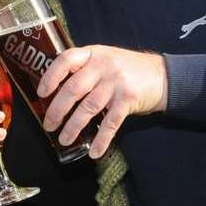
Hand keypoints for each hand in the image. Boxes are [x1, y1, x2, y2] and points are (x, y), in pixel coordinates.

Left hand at [38, 45, 167, 158]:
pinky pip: (110, 123)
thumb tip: (56, 90)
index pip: (66, 60)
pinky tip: (94, 151)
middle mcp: (102, 66)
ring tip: (64, 139)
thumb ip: (84, 68)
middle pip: (73, 89)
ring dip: (74, 126)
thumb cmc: (127, 69)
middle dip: (57, 109)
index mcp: (92, 54)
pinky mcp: (128, 100)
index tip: (41, 93)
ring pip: (88, 108)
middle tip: (48, 124)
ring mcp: (116, 82)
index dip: (51, 76)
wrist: (164, 75)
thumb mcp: (104, 59)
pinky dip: (101, 139)